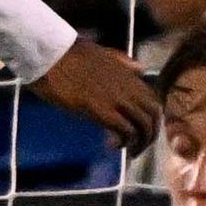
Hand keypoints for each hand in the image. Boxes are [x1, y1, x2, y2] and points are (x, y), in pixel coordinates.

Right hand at [28, 37, 160, 146]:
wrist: (51, 56)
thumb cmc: (69, 54)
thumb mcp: (102, 53)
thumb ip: (123, 61)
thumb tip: (139, 69)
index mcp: (129, 74)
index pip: (153, 99)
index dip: (151, 117)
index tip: (141, 129)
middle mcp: (129, 87)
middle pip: (153, 114)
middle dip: (150, 133)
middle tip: (139, 146)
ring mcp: (117, 98)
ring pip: (143, 125)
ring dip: (140, 142)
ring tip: (130, 152)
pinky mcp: (102, 110)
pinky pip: (125, 130)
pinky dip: (124, 142)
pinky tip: (113, 146)